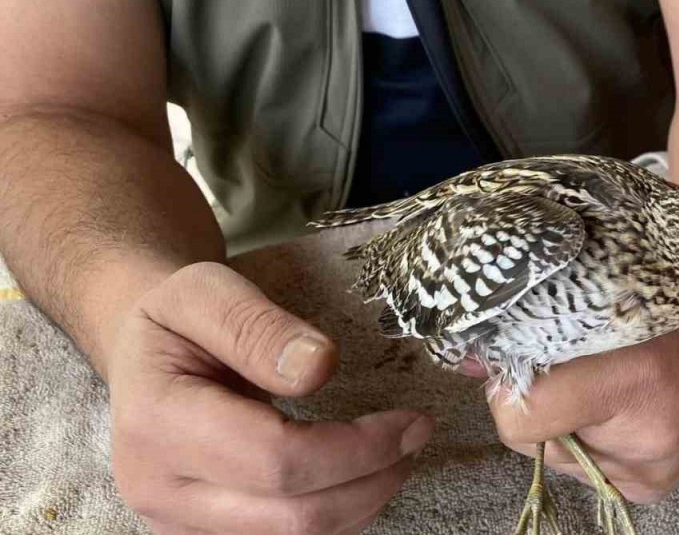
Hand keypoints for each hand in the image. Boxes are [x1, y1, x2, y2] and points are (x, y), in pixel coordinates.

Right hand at [106, 262, 433, 534]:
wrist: (140, 353)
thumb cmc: (176, 318)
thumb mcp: (207, 290)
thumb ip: (259, 326)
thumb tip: (318, 366)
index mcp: (157, 422)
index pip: (276, 459)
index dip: (356, 448)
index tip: (410, 420)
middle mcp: (158, 487)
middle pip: (290, 517)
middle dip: (371, 481)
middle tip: (416, 437)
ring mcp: (175, 522)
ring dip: (360, 504)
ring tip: (396, 456)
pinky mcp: (198, 534)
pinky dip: (333, 516)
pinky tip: (358, 477)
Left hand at [485, 298, 678, 503]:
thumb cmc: (678, 288)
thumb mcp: (610, 290)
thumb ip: (539, 325)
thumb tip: (464, 357)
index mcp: (636, 377)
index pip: (522, 415)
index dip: (508, 385)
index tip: (521, 353)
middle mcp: (649, 434)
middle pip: (533, 439)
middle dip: (537, 403)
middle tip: (575, 361)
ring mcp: (657, 467)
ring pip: (558, 455)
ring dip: (566, 422)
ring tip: (613, 378)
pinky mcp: (659, 485)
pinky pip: (587, 469)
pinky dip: (591, 440)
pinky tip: (627, 407)